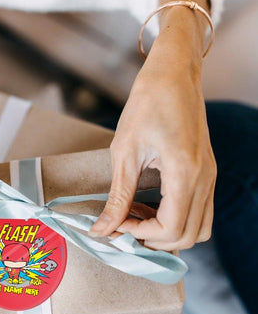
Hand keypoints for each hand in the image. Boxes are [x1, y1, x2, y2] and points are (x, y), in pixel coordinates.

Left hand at [90, 5, 215, 250]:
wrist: (172, 73)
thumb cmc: (147, 104)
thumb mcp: (124, 153)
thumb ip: (117, 197)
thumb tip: (102, 229)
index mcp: (185, 173)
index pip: (171, 229)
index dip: (140, 234)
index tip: (117, 223)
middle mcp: (205, 179)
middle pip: (188, 236)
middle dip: (153, 240)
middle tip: (124, 225)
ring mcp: (210, 176)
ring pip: (198, 228)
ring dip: (166, 233)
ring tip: (136, 217)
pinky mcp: (206, 172)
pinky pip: (198, 211)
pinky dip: (175, 219)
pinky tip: (149, 205)